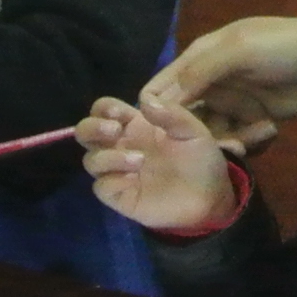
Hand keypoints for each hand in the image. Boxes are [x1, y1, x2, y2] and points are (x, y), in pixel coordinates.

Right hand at [79, 94, 236, 233]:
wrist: (211, 196)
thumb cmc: (199, 159)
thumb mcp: (192, 130)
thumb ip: (170, 113)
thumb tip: (144, 100)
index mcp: (135, 126)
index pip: (104, 110)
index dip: (105, 109)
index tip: (121, 114)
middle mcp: (120, 146)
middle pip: (85, 132)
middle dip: (93, 127)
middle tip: (115, 130)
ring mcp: (117, 172)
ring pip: (90, 160)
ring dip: (108, 156)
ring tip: (139, 159)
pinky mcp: (120, 196)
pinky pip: (101, 187)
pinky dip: (111, 180)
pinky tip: (133, 178)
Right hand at [143, 5, 296, 149]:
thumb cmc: (288, 45)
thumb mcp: (239, 51)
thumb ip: (198, 73)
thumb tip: (152, 101)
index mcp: (200, 58)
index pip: (159, 90)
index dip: (154, 115)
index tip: (162, 138)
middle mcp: (212, 82)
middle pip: (183, 118)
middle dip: (191, 137)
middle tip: (213, 146)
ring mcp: (235, 101)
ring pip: (211, 133)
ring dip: (223, 143)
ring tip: (244, 145)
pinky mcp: (257, 119)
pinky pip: (238, 139)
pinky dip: (247, 143)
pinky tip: (267, 134)